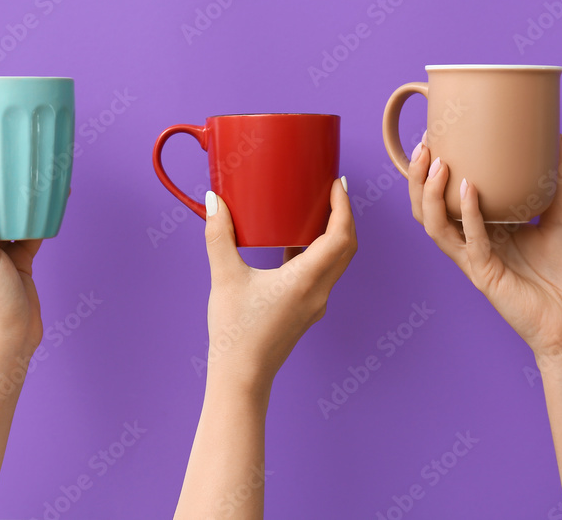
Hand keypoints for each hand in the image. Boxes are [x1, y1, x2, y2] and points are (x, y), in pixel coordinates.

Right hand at [202, 178, 356, 393]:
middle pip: (346, 247)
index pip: (341, 236)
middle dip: (343, 216)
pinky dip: (317, 253)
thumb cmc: (235, 332)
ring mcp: (315, 304)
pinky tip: (293, 243)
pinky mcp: (305, 311)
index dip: (343, 207)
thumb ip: (219, 236)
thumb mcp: (225, 278)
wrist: (241, 377)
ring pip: (336, 262)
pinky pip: (322, 274)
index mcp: (306, 280)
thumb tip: (215, 201)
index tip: (336, 184)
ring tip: (315, 210)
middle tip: (331, 190)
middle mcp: (319, 291)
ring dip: (333, 234)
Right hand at [408, 135, 561, 363]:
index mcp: (484, 232)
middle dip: (419, 178)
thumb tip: (556, 143)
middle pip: (428, 210)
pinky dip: (468, 214)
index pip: (444, 200)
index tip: (435, 136)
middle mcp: (472, 245)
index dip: (432, 171)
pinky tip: (469, 189)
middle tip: (426, 145)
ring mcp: (475, 261)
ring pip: (435, 226)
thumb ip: (555, 186)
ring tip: (438, 164)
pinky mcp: (486, 276)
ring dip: (431, 194)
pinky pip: (471, 241)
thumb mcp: (561, 221)